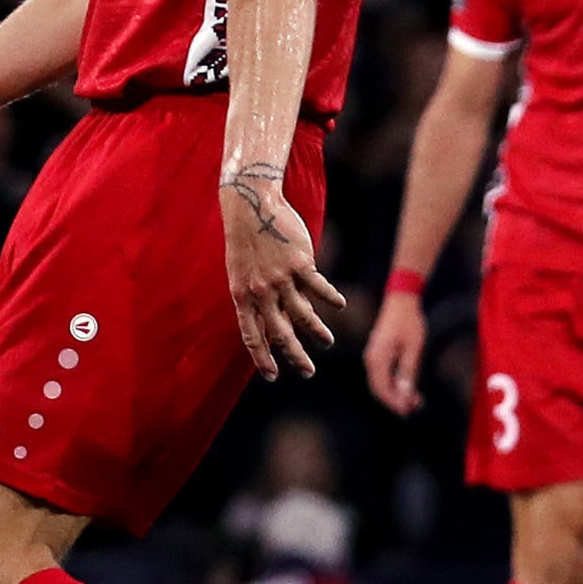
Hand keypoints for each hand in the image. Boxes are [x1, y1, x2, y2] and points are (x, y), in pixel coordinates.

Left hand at [221, 169, 344, 378]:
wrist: (251, 207)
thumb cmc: (247, 240)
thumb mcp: (242, 272)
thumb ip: (258, 296)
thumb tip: (278, 318)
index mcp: (242, 295)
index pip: (252, 336)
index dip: (262, 358)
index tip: (272, 376)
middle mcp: (261, 291)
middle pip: (280, 332)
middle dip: (295, 356)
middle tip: (308, 372)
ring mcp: (281, 278)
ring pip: (303, 314)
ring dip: (317, 332)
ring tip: (328, 343)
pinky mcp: (300, 263)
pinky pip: (318, 287)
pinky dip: (330, 298)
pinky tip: (340, 306)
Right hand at [365, 289, 426, 413]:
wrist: (401, 301)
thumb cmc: (409, 323)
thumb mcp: (414, 348)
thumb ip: (408, 371)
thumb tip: (405, 394)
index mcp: (377, 358)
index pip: (381, 388)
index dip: (394, 403)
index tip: (408, 411)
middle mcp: (371, 360)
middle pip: (379, 389)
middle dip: (396, 401)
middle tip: (415, 409)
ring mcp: (373, 358)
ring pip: (381, 384)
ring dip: (396, 395)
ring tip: (416, 402)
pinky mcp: (379, 356)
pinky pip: (384, 376)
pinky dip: (395, 385)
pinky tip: (410, 389)